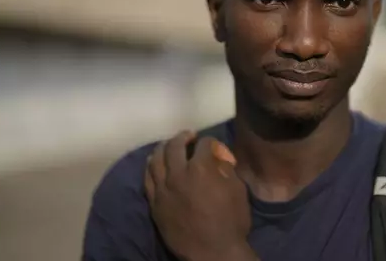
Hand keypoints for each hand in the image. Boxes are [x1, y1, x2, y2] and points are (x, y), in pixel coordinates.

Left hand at [145, 131, 255, 260]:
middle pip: (175, 146)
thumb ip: (226, 169)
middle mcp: (178, 174)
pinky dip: (150, 166)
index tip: (214, 146)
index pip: (204, 144)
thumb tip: (218, 157)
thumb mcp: (237, 190)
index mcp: (201, 168)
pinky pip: (147, 179)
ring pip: (156, 160)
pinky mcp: (155, 203)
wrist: (213, 252)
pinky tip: (154, 162)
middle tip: (189, 136)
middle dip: (183, 137)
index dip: (211, 142)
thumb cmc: (231, 221)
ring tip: (169, 145)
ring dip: (164, 147)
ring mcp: (163, 189)